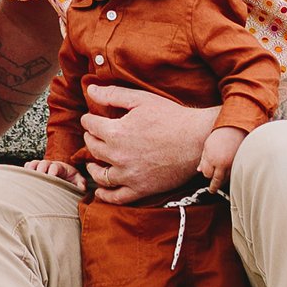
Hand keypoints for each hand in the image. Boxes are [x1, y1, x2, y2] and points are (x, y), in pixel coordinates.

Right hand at [23, 155, 85, 190]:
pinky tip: (24, 175)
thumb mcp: (78, 180)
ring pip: (34, 163)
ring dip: (31, 168)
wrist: (64, 175)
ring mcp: (42, 166)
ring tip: (30, 174)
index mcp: (61, 167)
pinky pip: (28, 167)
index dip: (53, 170)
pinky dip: (26, 170)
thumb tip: (81, 187)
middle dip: (41, 169)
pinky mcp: (35, 170)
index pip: (56, 166)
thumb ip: (81, 182)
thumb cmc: (71, 179)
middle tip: (40, 175)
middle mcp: (50, 165)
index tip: (52, 175)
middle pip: (43, 163)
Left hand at [78, 86, 215, 203]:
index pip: (90, 125)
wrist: (197, 140)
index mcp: (116, 132)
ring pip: (100, 175)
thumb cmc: (171, 117)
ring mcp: (129, 175)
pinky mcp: (141, 189)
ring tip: (92, 163)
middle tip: (93, 135)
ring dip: (92, 167)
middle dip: (90, 139)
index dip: (89, 119)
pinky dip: (105, 196)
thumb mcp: (140, 100)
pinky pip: (117, 197)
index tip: (91, 118)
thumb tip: (91, 89)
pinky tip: (100, 191)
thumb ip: (112, 95)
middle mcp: (118, 156)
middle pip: (93, 148)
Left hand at [198, 124, 239, 187]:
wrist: (235, 128)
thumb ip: (203, 159)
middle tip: (212, 191)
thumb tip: (198, 170)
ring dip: (222, 181)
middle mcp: (222, 163)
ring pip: (226, 179)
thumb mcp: (207, 146)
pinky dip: (230, 176)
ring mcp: (231, 164)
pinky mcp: (239, 164)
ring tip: (220, 184)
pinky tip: (228, 176)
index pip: (207, 174)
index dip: (206, 173)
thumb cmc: (220, 135)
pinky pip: (233, 174)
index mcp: (211, 158)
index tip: (206, 173)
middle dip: (214, 187)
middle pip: (217, 180)